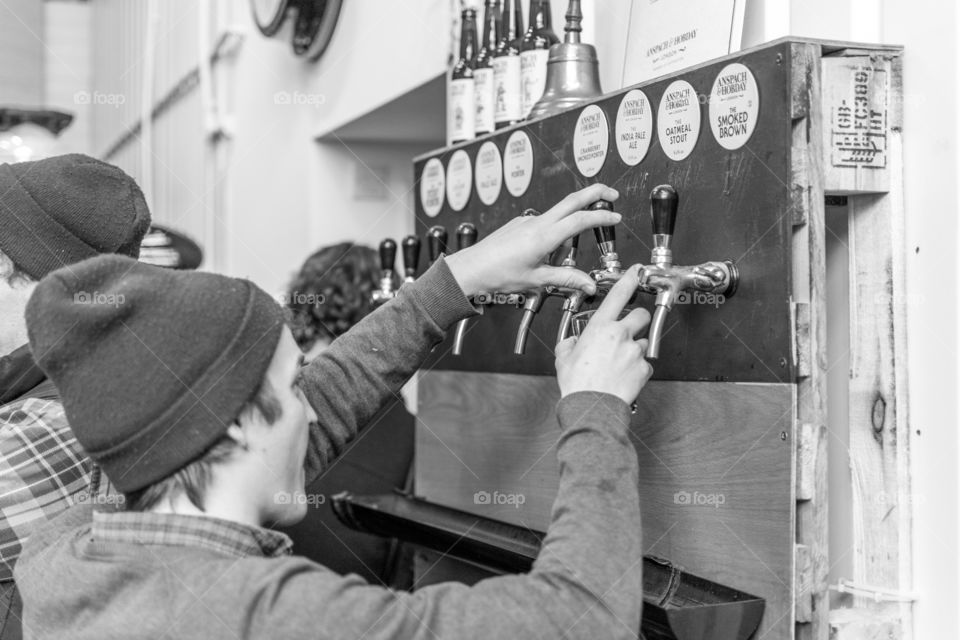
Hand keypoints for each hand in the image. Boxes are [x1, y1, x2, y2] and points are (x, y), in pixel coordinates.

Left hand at [445, 184, 620, 297]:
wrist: (469, 269)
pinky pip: (543, 223)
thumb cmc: (496, 274)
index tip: (615, 217)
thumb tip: (587, 284)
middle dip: (595, 192)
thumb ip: (565, 279)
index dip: (601, 216)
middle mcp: (536, 223)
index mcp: (543, 236)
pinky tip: (541, 254)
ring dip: (569, 223)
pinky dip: (551, 233)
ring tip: (557, 254)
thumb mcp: (535, 280)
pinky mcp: (519, 223)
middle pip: (572, 199)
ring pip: (557, 214)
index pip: (580, 219)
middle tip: (611, 194)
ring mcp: (527, 220)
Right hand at [554, 265, 652, 405]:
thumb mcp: (563, 358)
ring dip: (634, 348)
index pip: (617, 295)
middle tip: (626, 331)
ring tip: (619, 363)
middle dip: (636, 320)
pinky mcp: (643, 368)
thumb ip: (570, 344)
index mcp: (600, 328)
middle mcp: (620, 336)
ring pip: (642, 341)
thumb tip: (573, 342)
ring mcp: (634, 352)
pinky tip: (624, 375)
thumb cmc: (578, 384)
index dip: (629, 280)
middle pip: (641, 315)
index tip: (636, 271)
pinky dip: (637, 368)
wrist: (592, 406)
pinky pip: (644, 363)